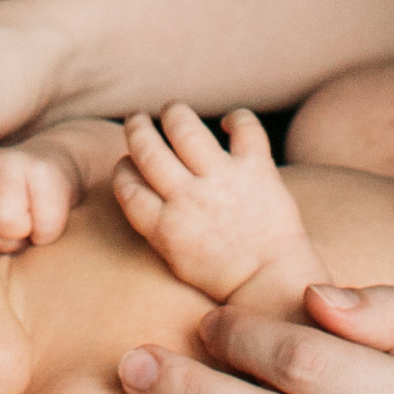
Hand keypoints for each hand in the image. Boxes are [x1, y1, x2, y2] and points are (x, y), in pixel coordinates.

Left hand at [0, 134, 98, 249]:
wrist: (54, 170)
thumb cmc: (9, 207)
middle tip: (11, 222)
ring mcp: (8, 160)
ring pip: (6, 225)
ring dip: (22, 234)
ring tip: (27, 219)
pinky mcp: (42, 169)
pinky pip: (43, 226)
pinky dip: (47, 231)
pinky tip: (46, 212)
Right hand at [112, 105, 307, 302]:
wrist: (272, 282)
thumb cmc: (222, 273)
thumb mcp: (173, 257)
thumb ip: (155, 221)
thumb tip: (140, 184)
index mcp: (165, 227)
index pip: (126, 185)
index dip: (122, 169)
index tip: (128, 164)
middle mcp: (189, 199)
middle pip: (147, 150)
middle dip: (136, 129)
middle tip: (137, 120)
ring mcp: (223, 180)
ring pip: (184, 127)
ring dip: (173, 113)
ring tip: (172, 111)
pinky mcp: (256, 169)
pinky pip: (245, 128)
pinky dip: (237, 119)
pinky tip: (228, 124)